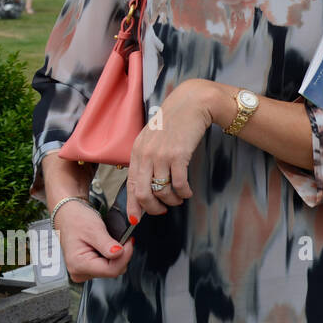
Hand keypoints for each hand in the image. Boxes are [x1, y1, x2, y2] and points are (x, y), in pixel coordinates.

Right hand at [54, 199, 133, 282]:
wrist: (68, 217)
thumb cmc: (76, 220)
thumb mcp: (94, 229)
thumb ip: (106, 244)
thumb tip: (119, 253)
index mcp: (78, 265)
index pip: (112, 270)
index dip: (125, 256)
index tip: (128, 242)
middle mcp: (79, 272)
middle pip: (113, 271)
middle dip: (122, 255)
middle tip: (122, 239)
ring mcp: (83, 272)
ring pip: (112, 269)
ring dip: (117, 255)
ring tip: (112, 241)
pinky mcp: (88, 269)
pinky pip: (107, 266)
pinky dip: (112, 256)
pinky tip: (108, 246)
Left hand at [127, 79, 216, 219]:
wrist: (191, 104)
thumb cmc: (174, 122)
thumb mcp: (152, 139)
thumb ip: (146, 158)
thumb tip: (147, 184)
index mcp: (137, 152)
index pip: (130, 186)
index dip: (134, 206)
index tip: (138, 218)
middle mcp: (145, 155)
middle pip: (143, 193)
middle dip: (153, 208)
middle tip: (163, 209)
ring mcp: (161, 155)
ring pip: (162, 191)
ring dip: (172, 200)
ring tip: (179, 198)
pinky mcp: (179, 155)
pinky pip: (179, 184)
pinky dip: (184, 193)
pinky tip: (188, 192)